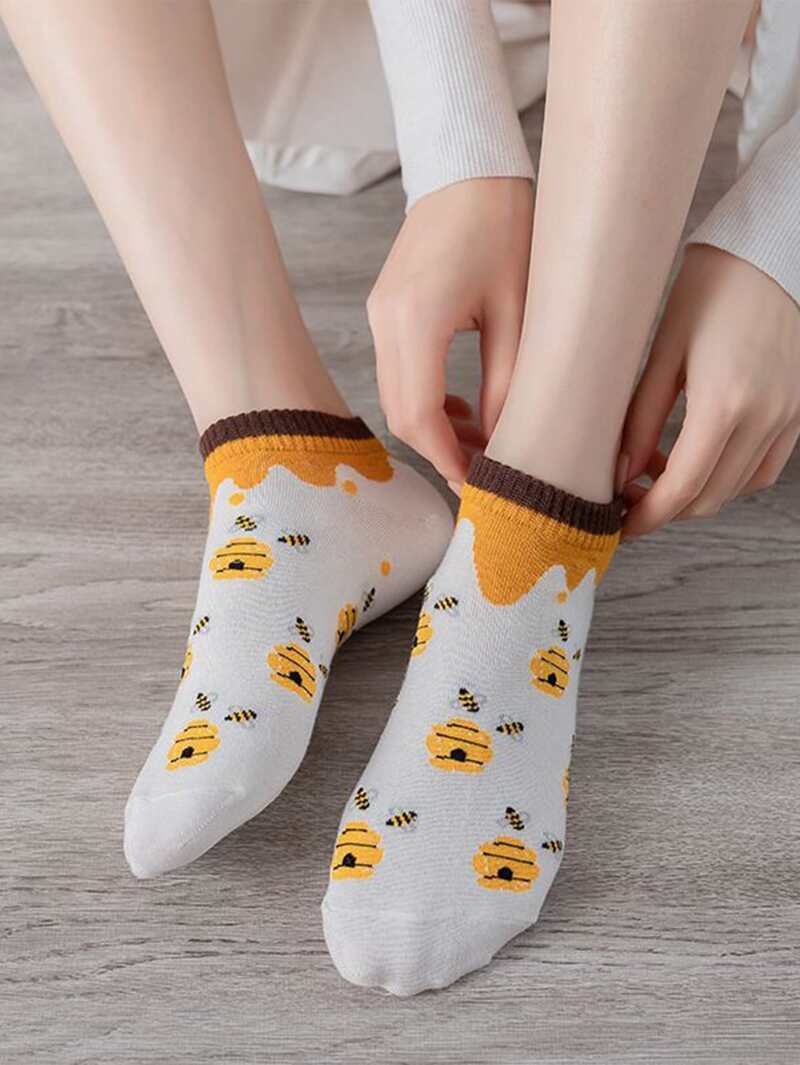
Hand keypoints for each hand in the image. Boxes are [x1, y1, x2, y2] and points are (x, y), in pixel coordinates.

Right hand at [367, 177, 532, 486]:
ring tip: (484, 441)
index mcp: (418, 318)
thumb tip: (504, 441)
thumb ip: (510, 381)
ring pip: (396, 398)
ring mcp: (379, 315)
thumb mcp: (520, 308)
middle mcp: (386, 321)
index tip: (480, 483)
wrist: (468, 168)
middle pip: (400, 414)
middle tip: (487, 471)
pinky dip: (426, 402)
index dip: (448, 458)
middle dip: (441, 451)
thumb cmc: (504, 225)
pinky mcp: (385, 311)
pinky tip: (465, 409)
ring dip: (435, 428)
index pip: (419, 414)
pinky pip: (398, 374)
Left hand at [621, 244, 799, 538]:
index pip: (681, 489)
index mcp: (724, 404)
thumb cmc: (713, 286)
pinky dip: (729, 478)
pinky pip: (764, 468)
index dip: (646, 518)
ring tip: (657, 475)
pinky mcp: (799, 411)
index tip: (617, 524)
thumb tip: (622, 473)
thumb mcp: (663, 350)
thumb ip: (641, 418)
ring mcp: (789, 417)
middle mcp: (764, 418)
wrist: (778, 249)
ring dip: (696, 495)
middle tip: (628, 500)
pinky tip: (699, 458)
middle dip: (665, 511)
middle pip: (709, 498)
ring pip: (737, 488)